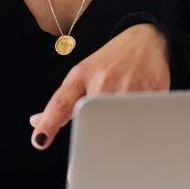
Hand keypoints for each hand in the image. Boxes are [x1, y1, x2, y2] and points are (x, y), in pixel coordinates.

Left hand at [29, 23, 169, 149]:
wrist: (145, 41)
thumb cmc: (108, 63)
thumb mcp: (81, 75)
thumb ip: (62, 101)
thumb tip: (36, 123)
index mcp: (82, 75)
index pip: (61, 102)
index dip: (49, 123)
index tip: (40, 141)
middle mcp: (103, 80)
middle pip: (92, 119)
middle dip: (92, 136)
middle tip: (95, 147)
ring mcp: (129, 86)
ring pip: (118, 125)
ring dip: (118, 136)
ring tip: (122, 128)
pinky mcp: (153, 93)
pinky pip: (144, 121)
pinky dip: (140, 129)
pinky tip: (142, 119)